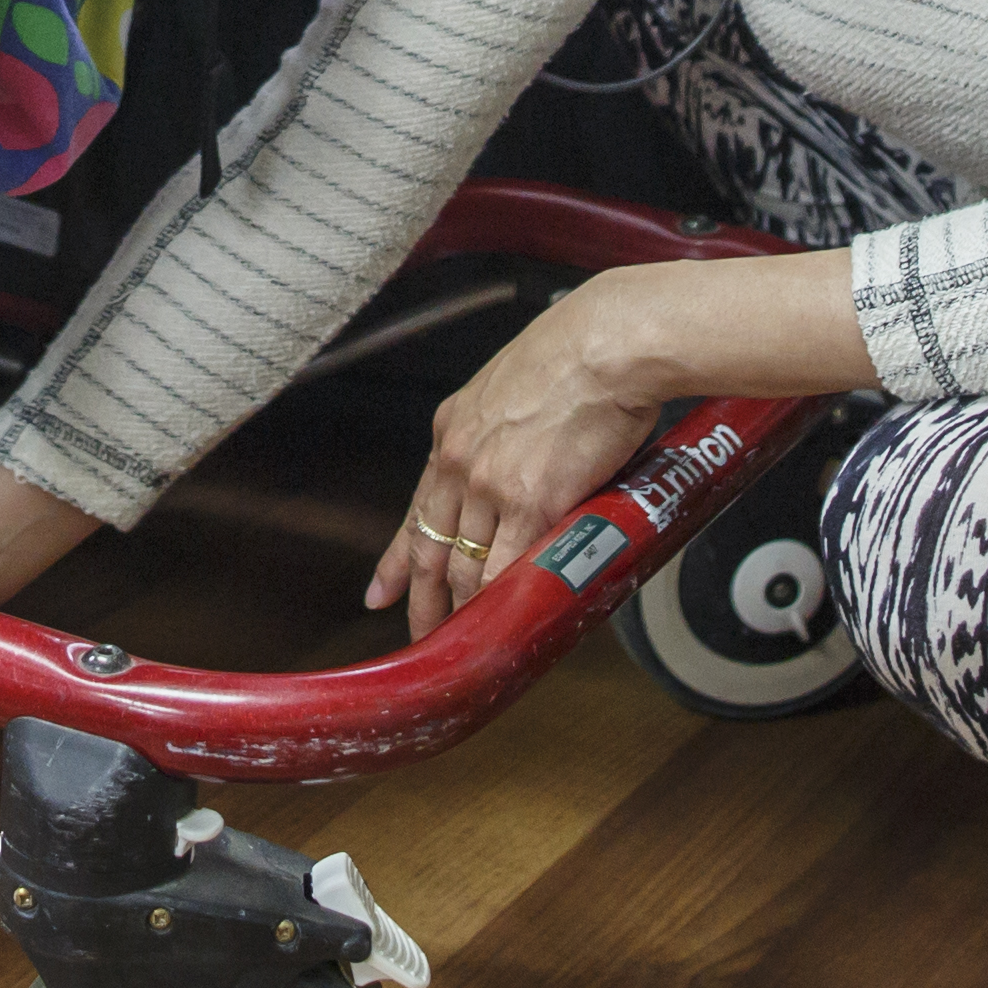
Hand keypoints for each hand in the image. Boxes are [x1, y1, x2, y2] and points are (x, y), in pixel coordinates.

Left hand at [369, 275, 664, 641]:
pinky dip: (501, 605)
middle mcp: (459, 461)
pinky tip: (501, 626)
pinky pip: (504, 571)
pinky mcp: (530, 503)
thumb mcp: (510, 389)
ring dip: (465, 611)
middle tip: (426, 636)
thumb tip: (519, 466)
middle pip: (429, 550)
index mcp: (452, 432)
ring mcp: (490, 485)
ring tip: (471, 643)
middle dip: (423, 602)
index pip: (415, 511)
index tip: (380, 592)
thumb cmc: (578, 358)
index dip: (395, 560)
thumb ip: (501, 436)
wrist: (607, 345)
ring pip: (463, 567)